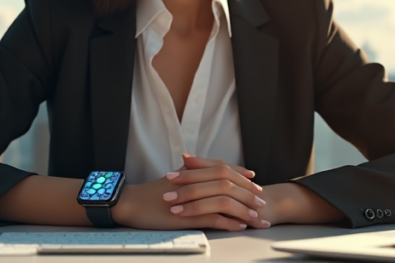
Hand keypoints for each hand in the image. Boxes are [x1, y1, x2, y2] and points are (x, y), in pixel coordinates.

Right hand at [112, 155, 268, 230]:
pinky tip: (239, 225)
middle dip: (248, 193)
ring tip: (256, 217)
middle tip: (262, 202)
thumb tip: (211, 175)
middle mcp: (194, 181)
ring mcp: (190, 199)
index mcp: (192, 172)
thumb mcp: (176, 179)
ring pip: (224, 201)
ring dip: (243, 210)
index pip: (223, 169)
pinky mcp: (186, 215)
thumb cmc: (153, 193)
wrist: (132, 203)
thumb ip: (194, 174)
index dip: (241, 175)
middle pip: (228, 184)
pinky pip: (212, 218)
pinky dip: (228, 222)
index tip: (254, 182)